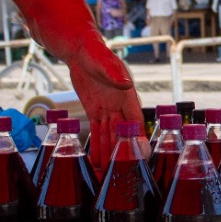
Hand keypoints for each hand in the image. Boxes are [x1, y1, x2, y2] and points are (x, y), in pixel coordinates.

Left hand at [68, 35, 142, 166]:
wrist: (78, 50)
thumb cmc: (93, 50)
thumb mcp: (102, 59)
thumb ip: (113, 72)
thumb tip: (125, 84)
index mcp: (126, 95)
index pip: (135, 120)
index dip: (138, 137)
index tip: (142, 153)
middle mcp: (120, 105)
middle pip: (123, 133)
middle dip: (123, 151)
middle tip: (123, 170)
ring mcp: (107, 110)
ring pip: (109, 136)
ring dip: (109, 153)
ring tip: (108, 172)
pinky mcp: (95, 112)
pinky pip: (97, 132)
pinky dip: (97, 146)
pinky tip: (96, 160)